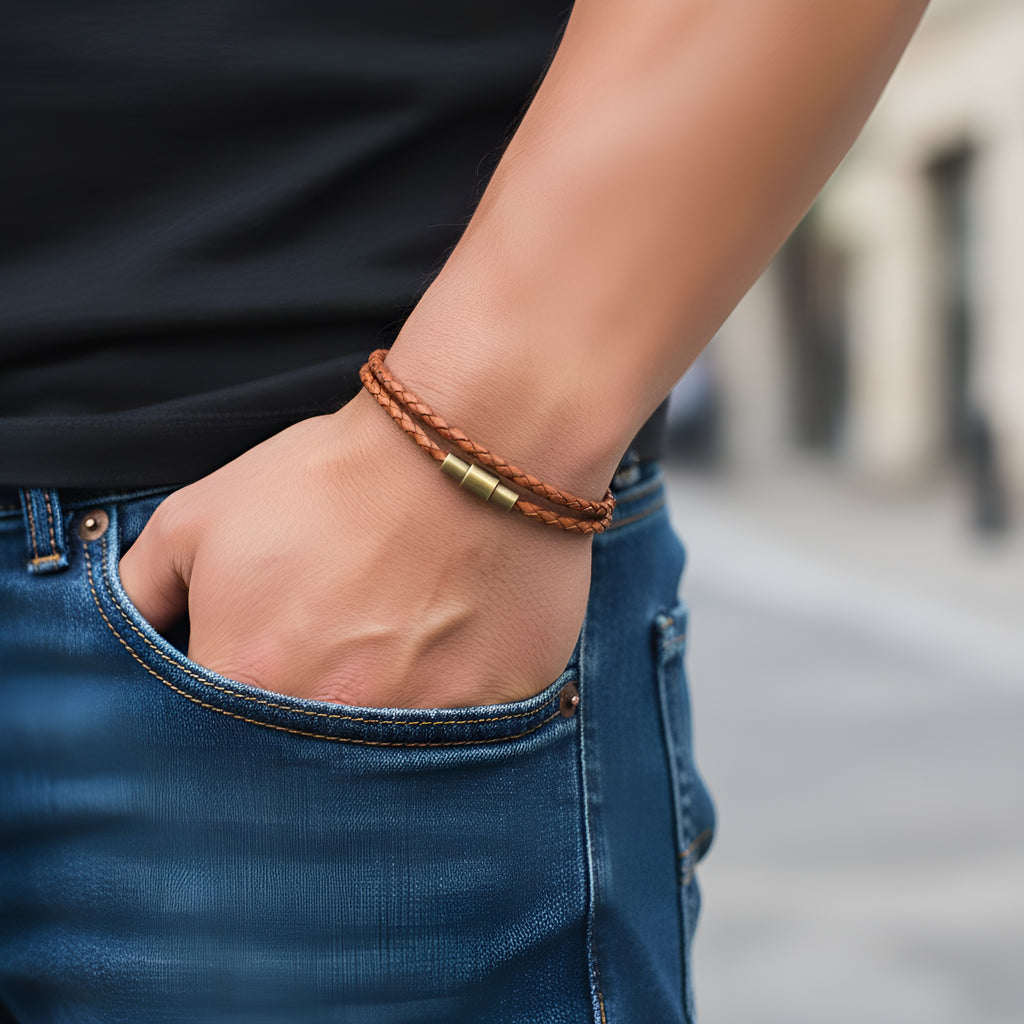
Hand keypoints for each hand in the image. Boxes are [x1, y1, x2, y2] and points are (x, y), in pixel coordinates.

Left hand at [118, 391, 593, 707]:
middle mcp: (331, 723)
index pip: (208, 736)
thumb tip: (124, 639)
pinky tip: (451, 645)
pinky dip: (451, 700)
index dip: (235, 690)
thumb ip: (139, 590)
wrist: (461, 449)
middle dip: (303, 706)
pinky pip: (463, 735)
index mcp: (247, 681)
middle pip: (296, 754)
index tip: (264, 657)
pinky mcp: (496, 713)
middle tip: (333, 646)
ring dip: (378, 707)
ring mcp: (423, 728)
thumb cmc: (331, 479)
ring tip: (394, 639)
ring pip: (382, 754)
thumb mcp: (200, 516)